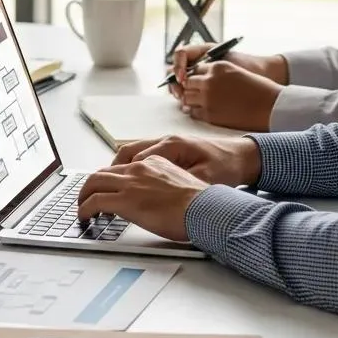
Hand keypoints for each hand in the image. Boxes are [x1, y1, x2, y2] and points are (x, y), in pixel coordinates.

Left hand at [77, 155, 207, 241]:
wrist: (205, 209)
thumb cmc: (200, 204)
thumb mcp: (178, 185)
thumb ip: (161, 186)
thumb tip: (155, 199)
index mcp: (152, 163)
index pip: (123, 168)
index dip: (110, 179)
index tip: (106, 188)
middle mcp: (138, 169)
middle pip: (103, 172)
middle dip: (90, 185)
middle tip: (86, 197)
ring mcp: (130, 183)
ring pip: (94, 183)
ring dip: (84, 195)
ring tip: (82, 207)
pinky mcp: (124, 200)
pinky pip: (94, 201)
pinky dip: (85, 208)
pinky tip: (85, 216)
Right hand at [110, 134, 260, 186]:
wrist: (244, 156)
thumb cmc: (227, 166)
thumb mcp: (206, 179)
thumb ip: (181, 184)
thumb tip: (159, 195)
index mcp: (171, 146)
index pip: (134, 161)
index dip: (117, 179)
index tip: (105, 195)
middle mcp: (164, 142)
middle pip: (125, 153)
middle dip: (107, 173)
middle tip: (93, 192)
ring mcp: (165, 145)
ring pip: (130, 153)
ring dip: (116, 169)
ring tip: (105, 187)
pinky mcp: (169, 151)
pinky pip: (140, 156)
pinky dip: (128, 167)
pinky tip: (127, 181)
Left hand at [178, 61, 283, 130]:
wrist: (271, 106)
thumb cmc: (259, 88)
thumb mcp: (235, 72)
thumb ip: (217, 74)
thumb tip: (201, 80)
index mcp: (217, 66)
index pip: (195, 69)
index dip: (197, 76)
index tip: (199, 83)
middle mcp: (209, 80)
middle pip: (188, 82)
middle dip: (191, 88)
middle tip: (196, 94)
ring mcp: (207, 98)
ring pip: (187, 97)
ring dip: (191, 100)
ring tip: (199, 103)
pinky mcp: (209, 114)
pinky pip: (192, 112)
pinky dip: (195, 112)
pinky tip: (203, 111)